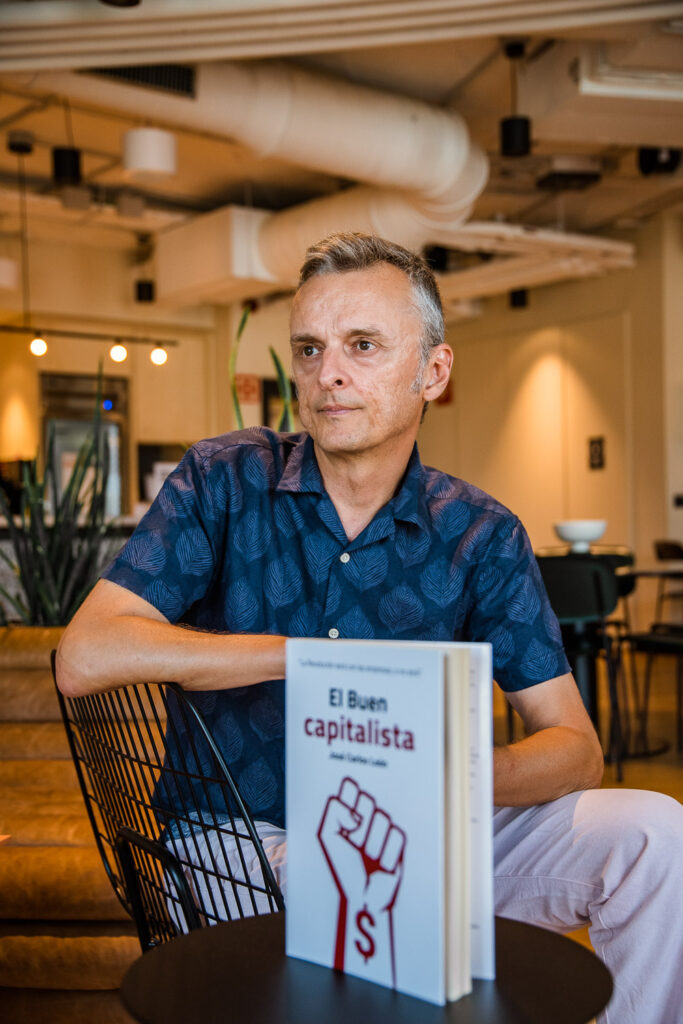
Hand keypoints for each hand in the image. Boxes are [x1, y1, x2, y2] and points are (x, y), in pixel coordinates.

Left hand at [317, 777, 405, 980]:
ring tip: (367, 859)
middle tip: (355, 841)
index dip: (351, 788)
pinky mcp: (398, 844)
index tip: (349, 787)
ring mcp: (382, 831)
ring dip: (372, 842)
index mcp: (347, 816)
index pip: (351, 790)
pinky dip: (385, 852)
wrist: (363, 899)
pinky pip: (395, 835)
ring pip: (382, 818)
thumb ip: (334, 812)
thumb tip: (356, 813)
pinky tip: (379, 866)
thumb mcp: (327, 837)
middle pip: (368, 800)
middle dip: (361, 820)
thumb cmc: (344, 870)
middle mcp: (366, 820)